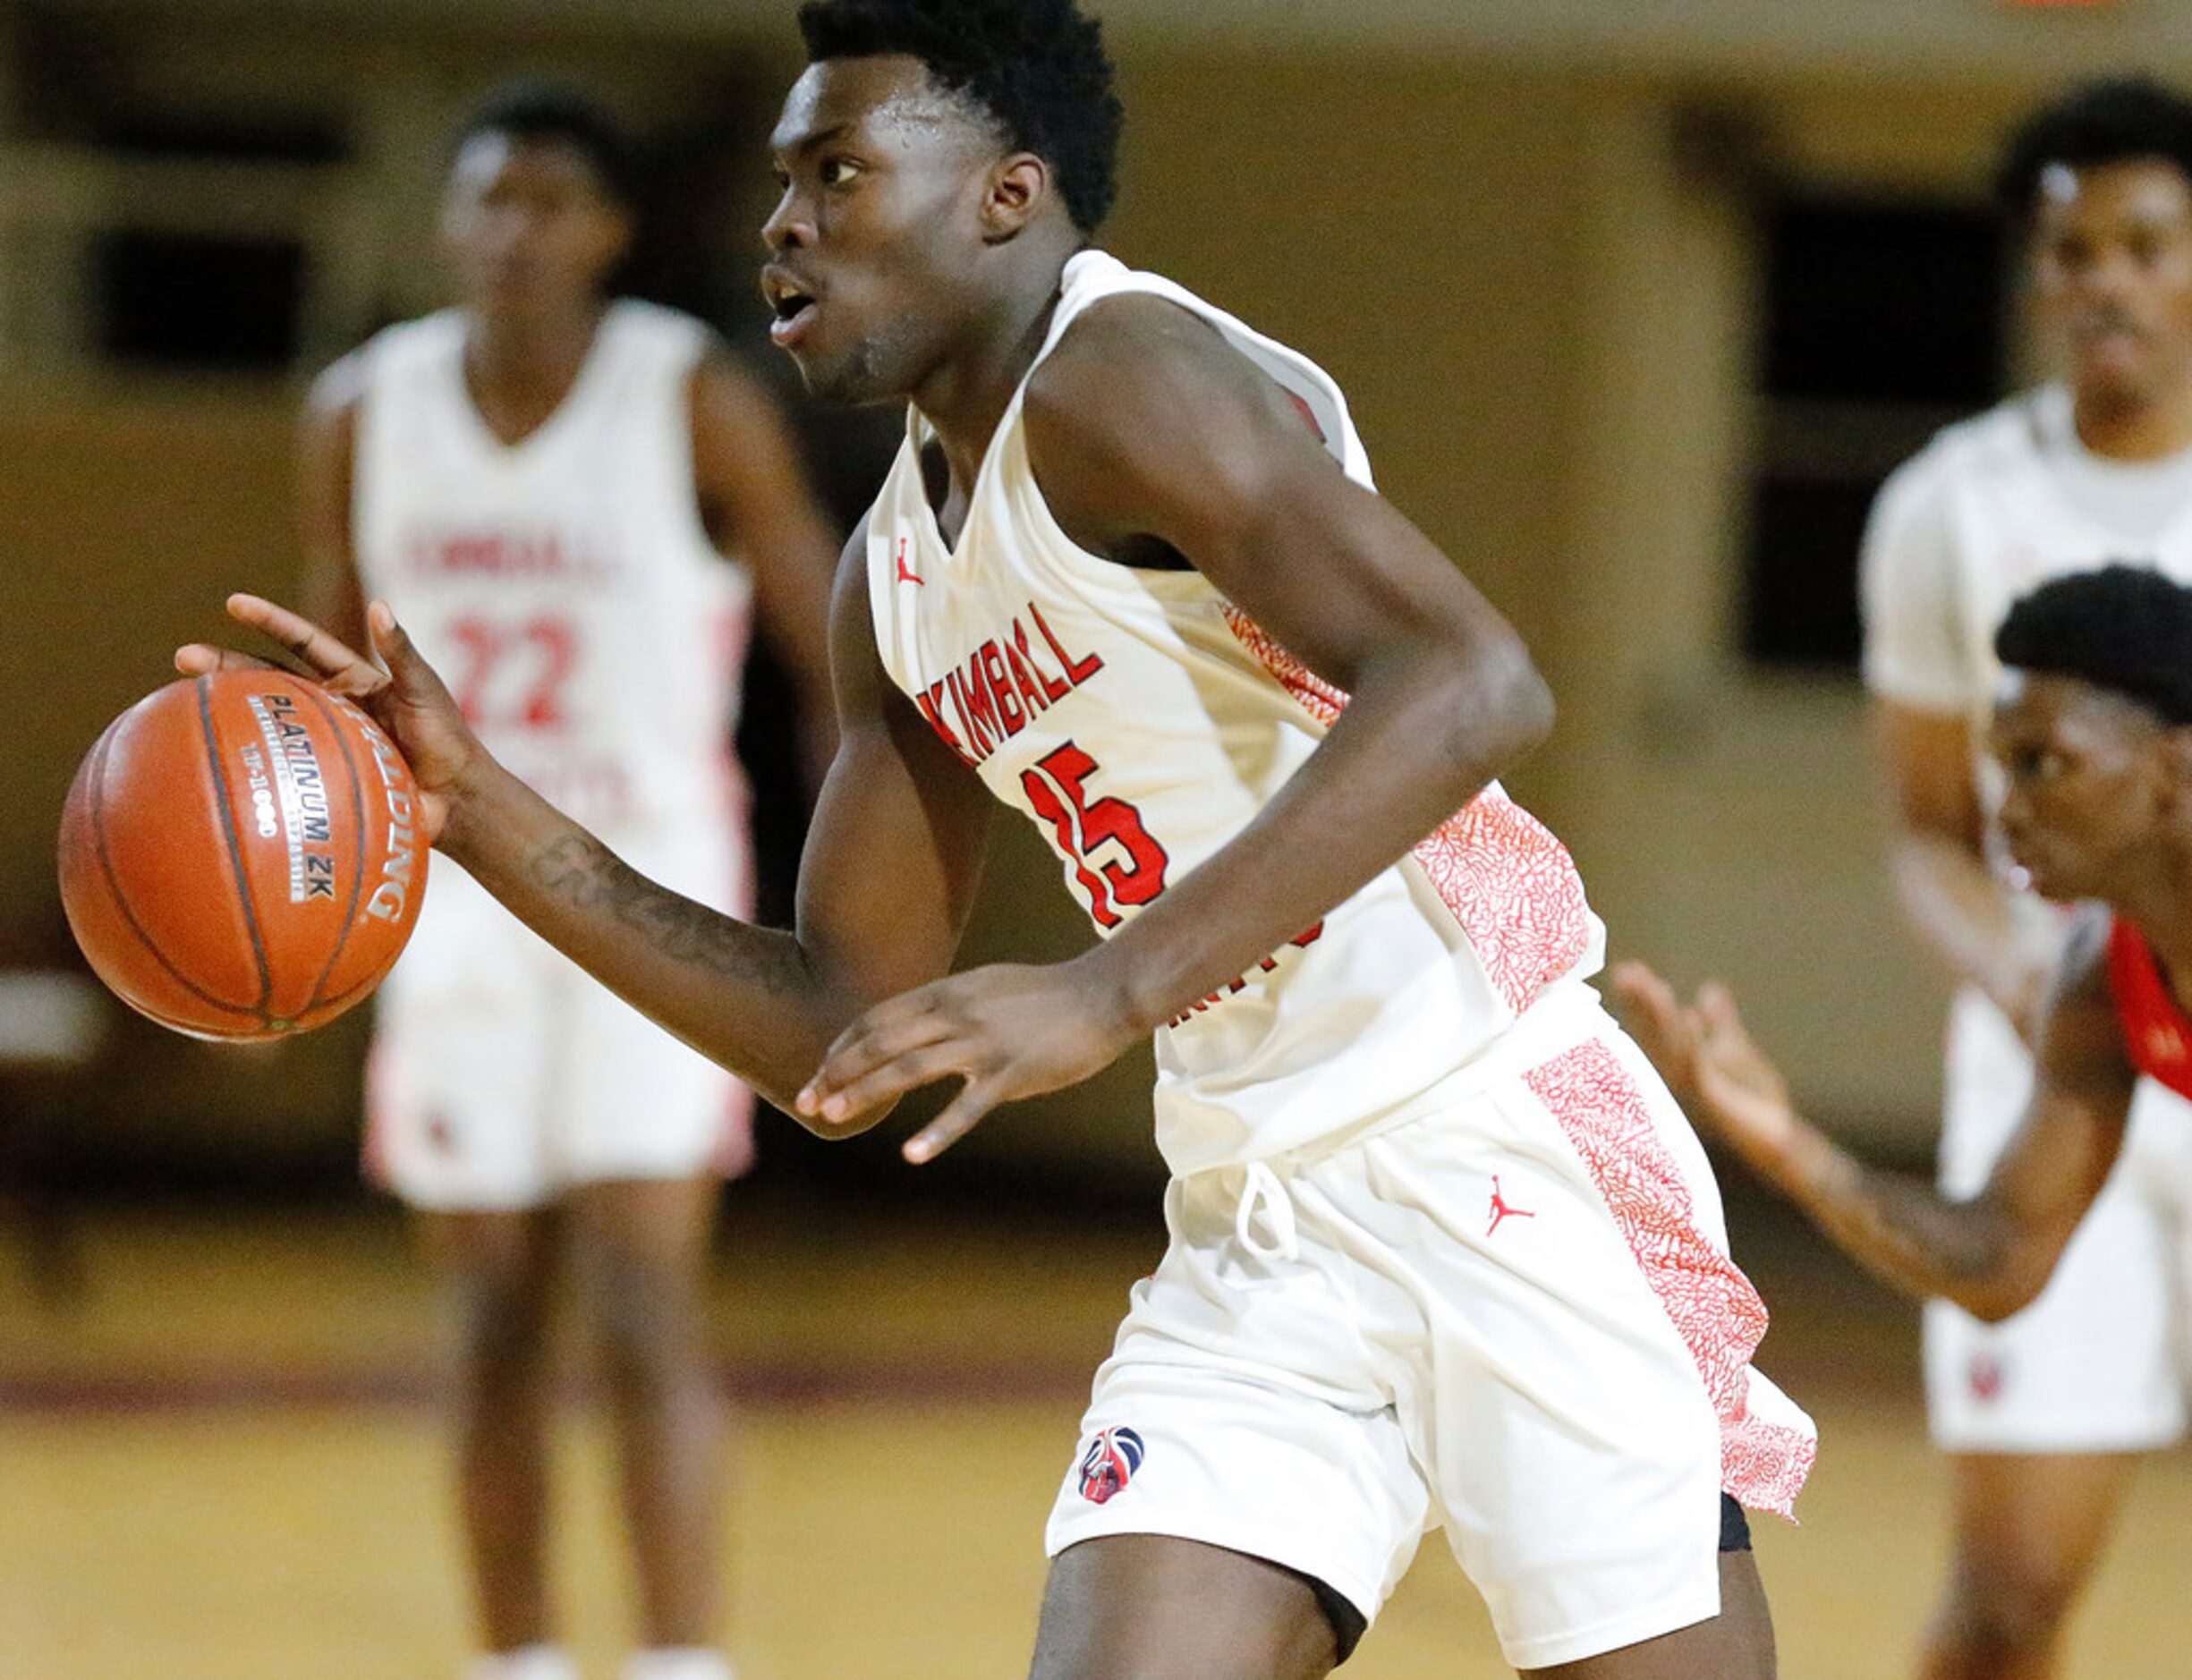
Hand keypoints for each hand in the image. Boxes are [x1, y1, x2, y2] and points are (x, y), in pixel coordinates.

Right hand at [177, 595, 483, 847]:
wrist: (456, 797)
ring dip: (226, 712)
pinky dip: (249, 766)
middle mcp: (328, 706)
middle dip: (225, 664)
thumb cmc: (446, 738)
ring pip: (265, 723)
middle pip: (267, 678)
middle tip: (182, 656)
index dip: (269, 621)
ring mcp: (321, 742)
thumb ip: (401, 652)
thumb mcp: (424, 690)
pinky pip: (280, 770)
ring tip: (182, 704)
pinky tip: (213, 768)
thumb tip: (379, 606)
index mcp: (350, 679)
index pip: (301, 643)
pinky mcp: (321, 777)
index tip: (234, 602)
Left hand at [796, 957, 1140, 1162]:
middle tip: (806, 1101)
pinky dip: (938, 1131)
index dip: (843, 1045)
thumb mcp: (985, 987)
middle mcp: (956, 1013)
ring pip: (908, 1068)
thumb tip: (913, 1026)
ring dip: (864, 1092)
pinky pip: (967, 1107)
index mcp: (947, 992)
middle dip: (838, 1072)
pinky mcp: (1011, 1073)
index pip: (877, 1017)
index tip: (819, 1072)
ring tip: (833, 1116)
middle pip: (881, 1042)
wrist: (1102, 995)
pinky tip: (913, 1153)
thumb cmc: (1045, 995)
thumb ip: (947, 1005)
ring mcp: (982, 1043)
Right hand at [1610, 960, 1802, 1171]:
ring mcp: (1695, 1088)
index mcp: (1685, 1060)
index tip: (1629, 969)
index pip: (1659, 1025)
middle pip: (1657, 1033)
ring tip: (1651, 987)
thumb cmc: (1754, 1100)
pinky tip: (1685, 1018)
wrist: (1780, 1137)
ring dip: (1661, 1018)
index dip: (1644, 998)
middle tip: (1624, 972)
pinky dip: (1690, 1043)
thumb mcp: (1736, 1049)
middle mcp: (1682, 1073)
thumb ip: (1720, 1022)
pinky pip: (1697, 1068)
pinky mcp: (1713, 1102)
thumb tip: (1708, 990)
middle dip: (1642, 1003)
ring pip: (1673, 1046)